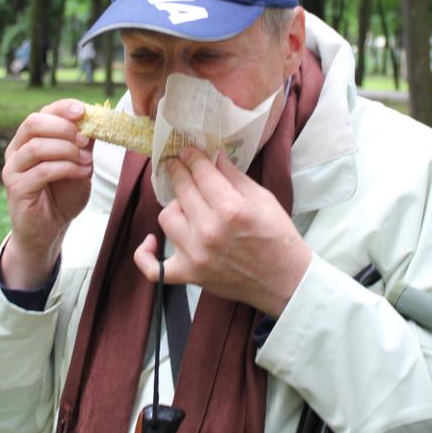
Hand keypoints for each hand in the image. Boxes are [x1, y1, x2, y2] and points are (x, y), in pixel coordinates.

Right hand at [0, 99, 93, 288]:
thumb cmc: (63, 194)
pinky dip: (66, 168)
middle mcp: (16, 150)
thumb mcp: (80, 163)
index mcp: (29, 139)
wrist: (51, 230)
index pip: (42, 113)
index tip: (84, 111)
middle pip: (33, 123)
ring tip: (87, 162)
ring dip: (68, 151)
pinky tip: (82, 173)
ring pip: (37, 146)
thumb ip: (83, 143)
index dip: (62, 108)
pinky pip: (41, 170)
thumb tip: (95, 119)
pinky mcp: (16, 188)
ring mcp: (13, 169)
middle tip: (86, 140)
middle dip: (64, 128)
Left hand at [133, 148, 311, 316]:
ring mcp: (196, 255)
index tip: (188, 151)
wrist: (285, 281)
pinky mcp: (189, 275)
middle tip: (179, 165)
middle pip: (181, 191)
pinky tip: (152, 241)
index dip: (192, 157)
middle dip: (180, 172)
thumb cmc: (278, 237)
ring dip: (175, 207)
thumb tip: (213, 156)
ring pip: (166, 218)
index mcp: (231, 209)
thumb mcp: (263, 199)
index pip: (200, 172)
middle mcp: (209, 231)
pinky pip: (154, 268)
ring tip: (186, 205)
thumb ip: (234, 176)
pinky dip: (147, 256)